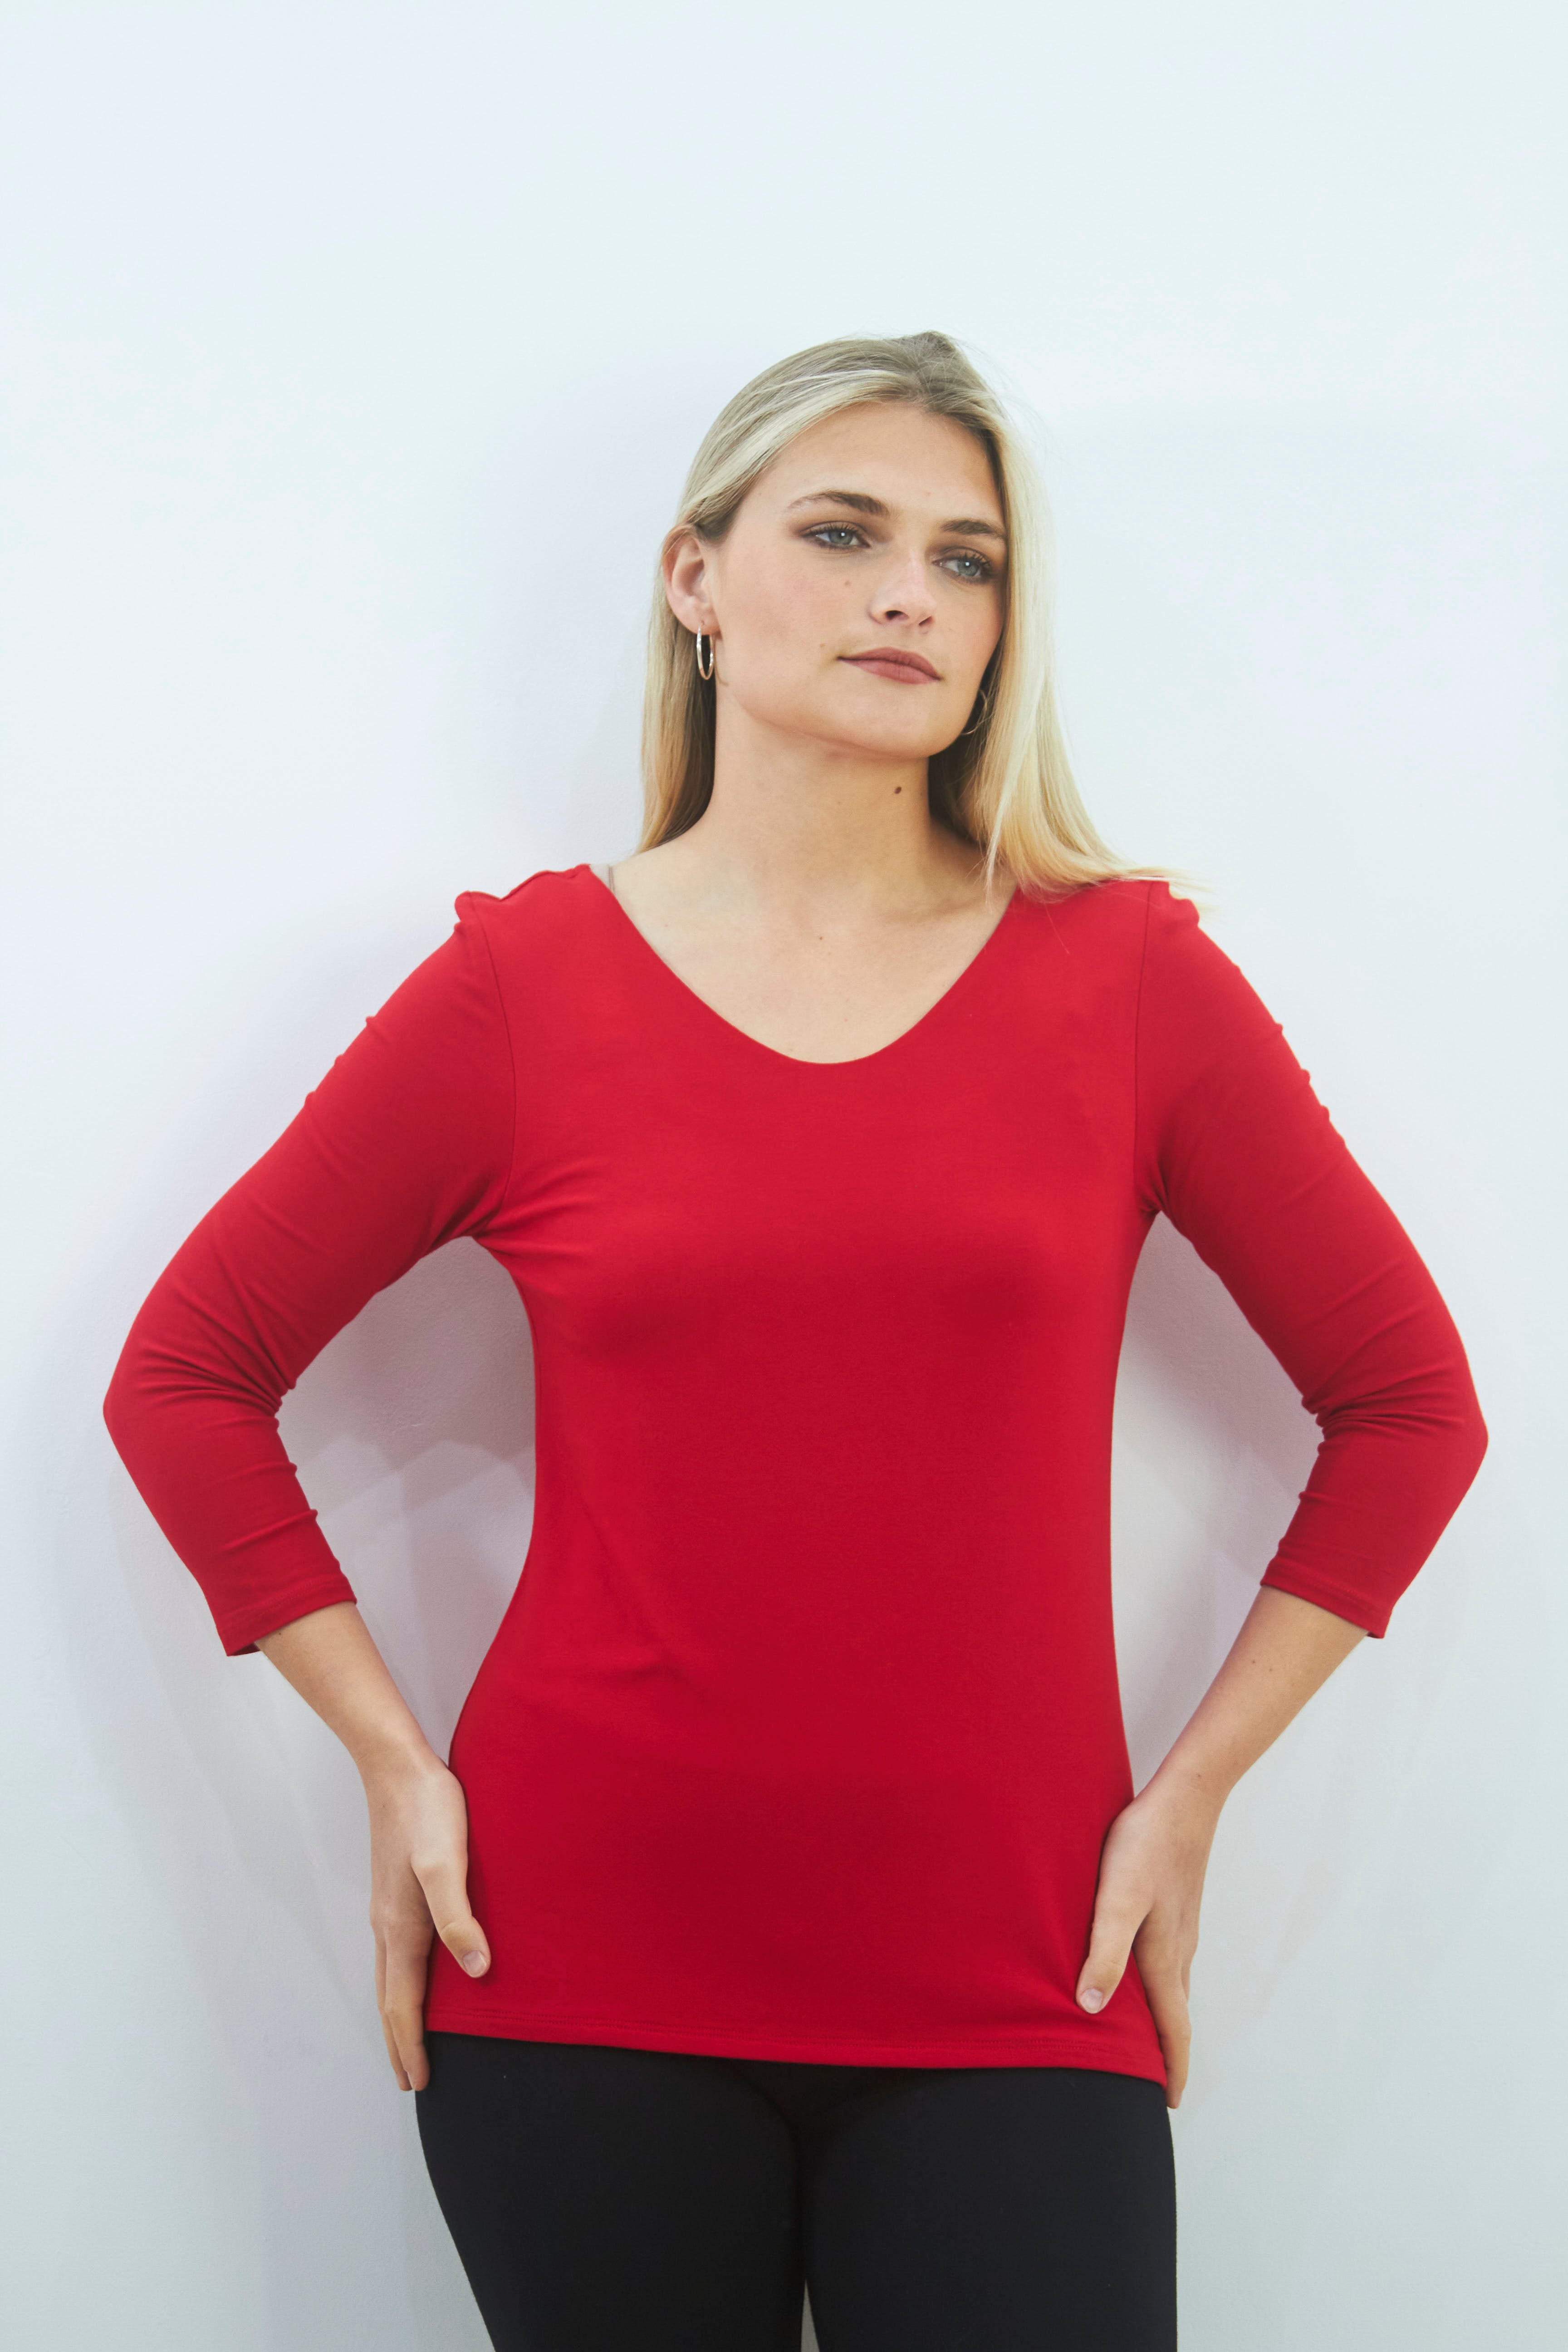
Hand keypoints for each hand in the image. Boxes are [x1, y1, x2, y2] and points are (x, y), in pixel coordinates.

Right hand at [363, 1751, 490, 2091]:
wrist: (398, 1768)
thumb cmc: (427, 1811)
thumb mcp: (446, 1863)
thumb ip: (459, 1917)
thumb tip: (477, 1972)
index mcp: (401, 1928)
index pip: (403, 2005)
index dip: (411, 2046)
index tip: (418, 2084)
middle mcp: (388, 1925)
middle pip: (389, 1999)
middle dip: (398, 2042)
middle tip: (408, 2080)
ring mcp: (388, 1908)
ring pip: (389, 1977)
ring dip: (397, 2014)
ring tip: (406, 2040)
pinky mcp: (396, 1891)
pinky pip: (395, 1954)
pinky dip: (400, 1982)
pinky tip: (416, 1975)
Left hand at [1073, 1779, 1218, 2108]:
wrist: (1186, 1798)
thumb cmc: (1146, 1845)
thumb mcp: (1117, 1897)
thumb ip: (1104, 1950)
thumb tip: (1093, 2008)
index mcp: (1165, 1957)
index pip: (1173, 2028)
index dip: (1172, 2068)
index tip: (1169, 2104)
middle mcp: (1179, 1950)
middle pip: (1176, 2016)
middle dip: (1168, 2053)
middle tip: (1154, 2084)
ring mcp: (1181, 1928)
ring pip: (1173, 1989)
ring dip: (1165, 2020)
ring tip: (1147, 2040)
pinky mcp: (1175, 1907)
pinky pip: (1170, 1962)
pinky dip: (1160, 1987)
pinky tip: (1141, 1975)